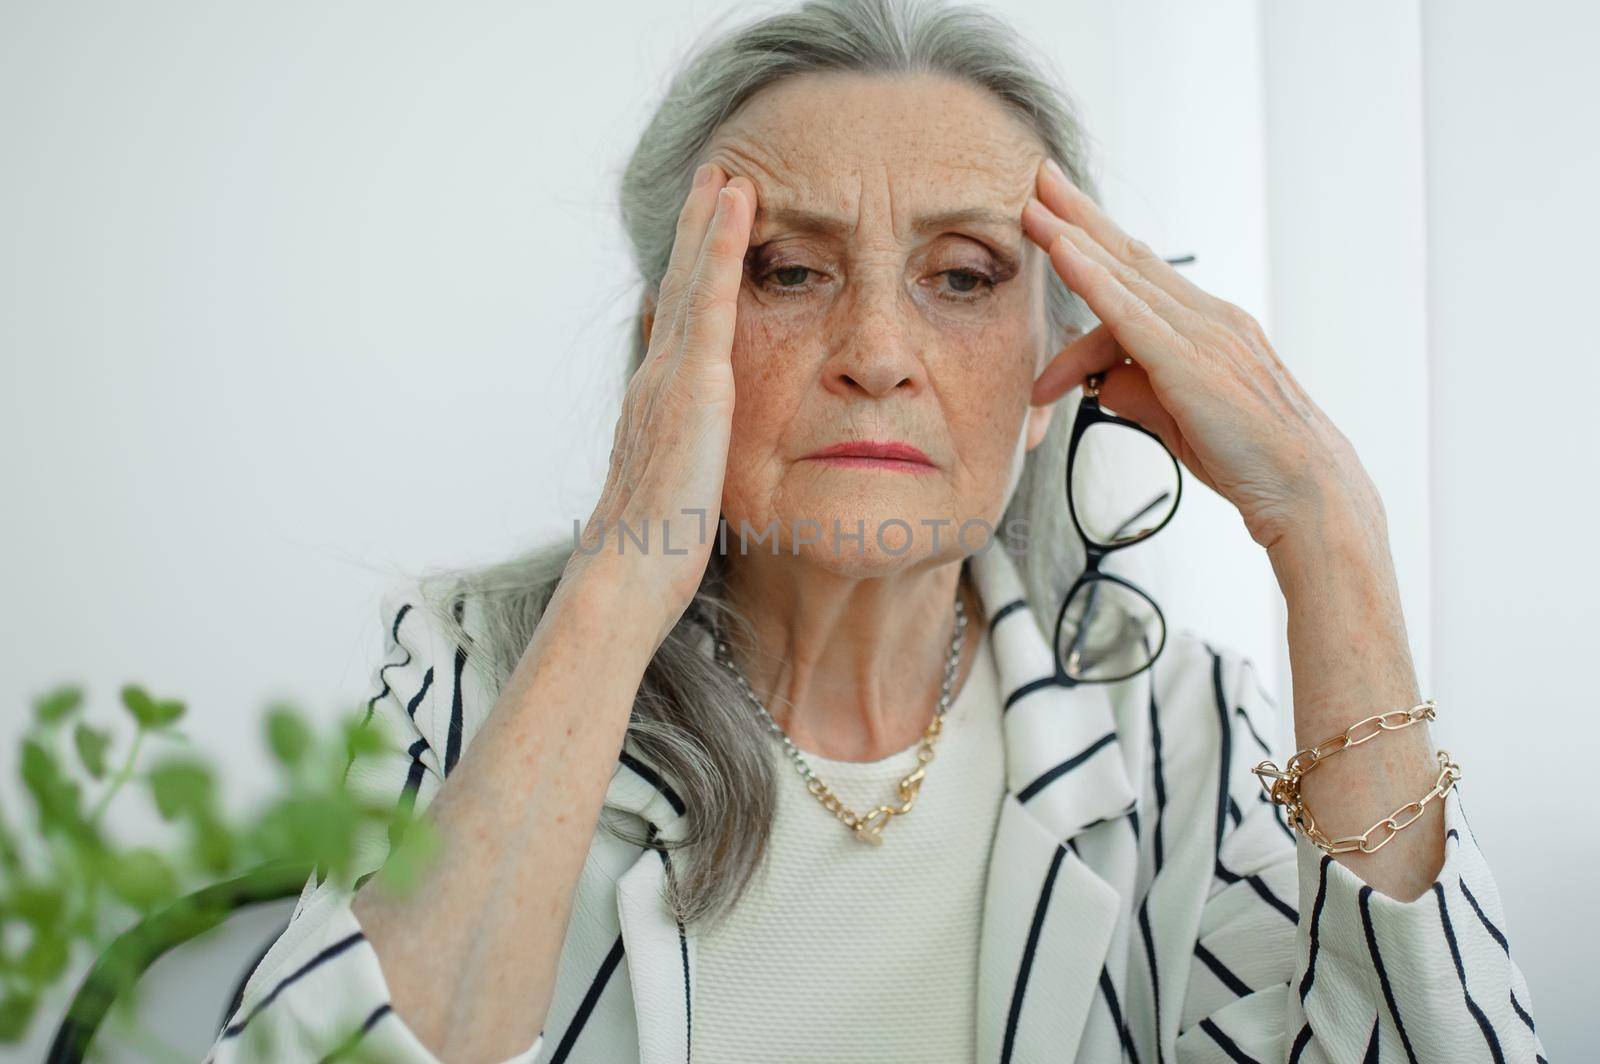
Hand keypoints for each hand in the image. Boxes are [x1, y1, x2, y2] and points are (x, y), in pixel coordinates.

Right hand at [569, 164, 756, 629]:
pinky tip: (736, 207)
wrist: (628, 572)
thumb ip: (688, 461)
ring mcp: (671, 377)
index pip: (679, 327)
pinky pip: (711, 299)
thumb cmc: (655, 550)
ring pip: (691, 280)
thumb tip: (698, 451)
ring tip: (726, 175)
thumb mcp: (677, 494)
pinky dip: (721, 248)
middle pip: (679, 289)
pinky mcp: (693, 383)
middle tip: (714, 180)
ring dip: (707, 222)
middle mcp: (657, 379)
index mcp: (658, 405)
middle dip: (695, 232)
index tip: (705, 238)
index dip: (693, 278)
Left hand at [1020, 157, 1382, 553]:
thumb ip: (1139, 393)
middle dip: (1081, 216)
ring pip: (1126, 276)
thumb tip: (1101, 384)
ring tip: (1031, 210)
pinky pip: (1130, 313)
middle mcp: (1209, 318)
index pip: (1140, 278)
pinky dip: (1093, 279)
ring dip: (1073, 239)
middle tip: (1038, 177)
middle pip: (1130, 257)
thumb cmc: (1248, 458)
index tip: (1059, 214)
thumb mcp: (1179, 420)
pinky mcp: (1192, 363)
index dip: (1096, 244)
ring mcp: (1204, 335)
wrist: (1305, 489)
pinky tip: (1061, 252)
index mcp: (1210, 327)